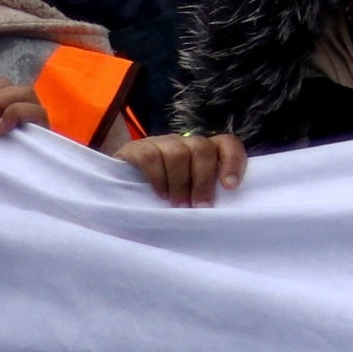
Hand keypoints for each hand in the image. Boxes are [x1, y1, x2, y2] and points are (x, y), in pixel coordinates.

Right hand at [114, 131, 246, 206]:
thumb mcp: (190, 191)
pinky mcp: (136, 148)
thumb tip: (227, 209)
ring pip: (178, 153)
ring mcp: (160, 142)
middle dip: (203, 180)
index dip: (233, 161)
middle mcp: (183, 141)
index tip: (230, 187)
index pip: (227, 143)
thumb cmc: (165, 193)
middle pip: (202, 149)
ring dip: (180, 182)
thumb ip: (206, 190)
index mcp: (203, 149)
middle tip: (199, 207)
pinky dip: (158, 177)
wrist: (120, 187)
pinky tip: (159, 194)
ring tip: (178, 205)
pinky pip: (151, 157)